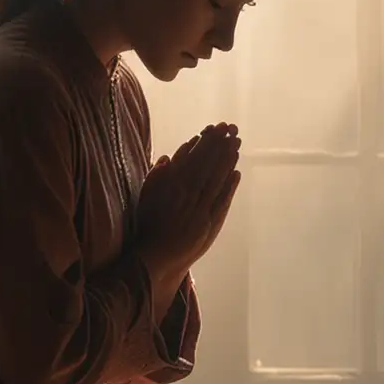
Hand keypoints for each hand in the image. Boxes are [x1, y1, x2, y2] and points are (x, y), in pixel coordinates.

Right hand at [136, 123, 241, 275]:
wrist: (157, 254)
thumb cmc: (150, 224)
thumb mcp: (147, 195)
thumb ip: (157, 175)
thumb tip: (167, 156)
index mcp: (172, 184)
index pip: (194, 157)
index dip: (208, 141)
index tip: (217, 128)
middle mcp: (187, 193)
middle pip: (208, 164)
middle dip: (221, 145)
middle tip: (232, 130)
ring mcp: (200, 208)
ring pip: (217, 179)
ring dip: (228, 161)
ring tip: (236, 145)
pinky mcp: (209, 222)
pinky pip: (222, 200)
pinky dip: (230, 186)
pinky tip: (236, 173)